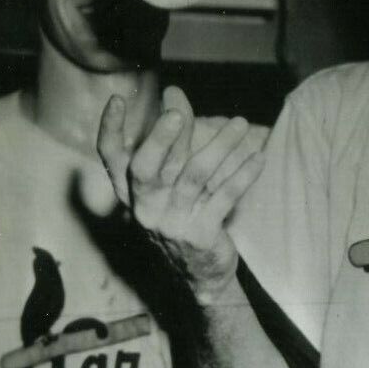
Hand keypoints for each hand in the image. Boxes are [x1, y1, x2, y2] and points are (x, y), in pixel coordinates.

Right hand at [96, 86, 267, 299]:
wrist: (201, 275)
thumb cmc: (185, 215)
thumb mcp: (172, 181)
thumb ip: (174, 139)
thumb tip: (174, 92)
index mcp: (132, 193)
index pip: (111, 159)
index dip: (109, 130)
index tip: (116, 100)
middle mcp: (146, 208)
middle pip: (145, 169)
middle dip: (159, 139)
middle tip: (177, 113)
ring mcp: (172, 222)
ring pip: (195, 176)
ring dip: (221, 146)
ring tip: (241, 124)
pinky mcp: (201, 233)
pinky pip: (225, 196)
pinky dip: (244, 174)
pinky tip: (258, 157)